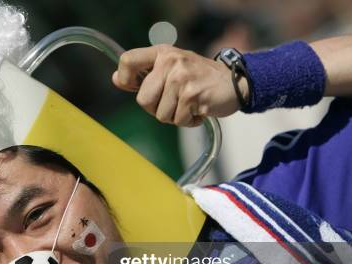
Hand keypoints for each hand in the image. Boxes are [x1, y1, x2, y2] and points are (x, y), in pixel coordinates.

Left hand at [112, 45, 247, 126]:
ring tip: (188, 104)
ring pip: (160, 115)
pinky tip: (198, 109)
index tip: (134, 87)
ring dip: (174, 116)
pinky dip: (188, 121)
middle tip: (173, 102)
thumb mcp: (171, 67)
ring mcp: (182, 79)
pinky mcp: (193, 96)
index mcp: (162, 54)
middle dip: (156, 108)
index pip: (127, 61)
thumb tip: (116, 79)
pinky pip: (178, 120)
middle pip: (143, 100)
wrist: (235, 82)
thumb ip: (145, 73)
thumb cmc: (199, 77)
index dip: (125, 80)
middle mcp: (170, 63)